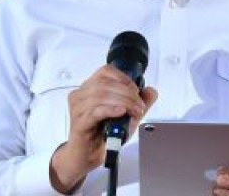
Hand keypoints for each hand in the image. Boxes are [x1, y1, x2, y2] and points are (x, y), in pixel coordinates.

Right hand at [48, 65, 158, 193]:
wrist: (88, 156)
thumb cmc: (103, 134)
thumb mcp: (127, 116)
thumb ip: (139, 102)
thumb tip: (150, 91)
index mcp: (89, 88)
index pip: (105, 71)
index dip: (124, 78)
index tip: (136, 91)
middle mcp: (80, 95)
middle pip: (105, 83)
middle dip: (128, 93)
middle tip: (139, 106)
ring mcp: (77, 109)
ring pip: (101, 95)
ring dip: (123, 102)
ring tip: (134, 113)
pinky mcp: (78, 123)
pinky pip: (94, 111)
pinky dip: (111, 109)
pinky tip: (120, 113)